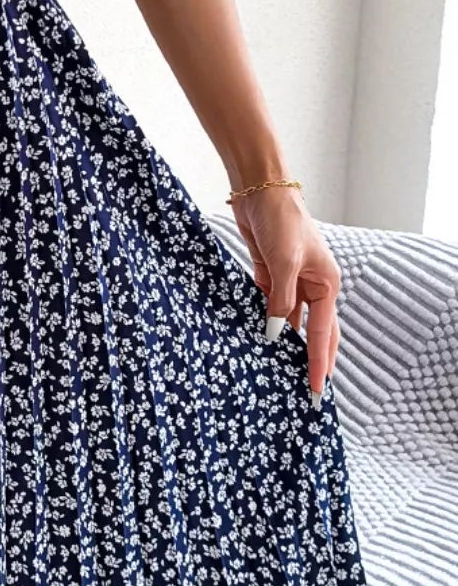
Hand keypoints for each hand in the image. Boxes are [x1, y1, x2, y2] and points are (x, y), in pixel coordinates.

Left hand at [230, 185, 339, 406]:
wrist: (260, 191)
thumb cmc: (281, 220)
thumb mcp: (283, 263)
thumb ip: (280, 301)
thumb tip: (274, 334)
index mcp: (326, 284)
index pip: (324, 333)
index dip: (319, 363)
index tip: (317, 391)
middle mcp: (312, 286)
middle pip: (315, 333)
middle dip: (312, 362)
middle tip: (308, 394)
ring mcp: (290, 282)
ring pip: (290, 322)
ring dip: (285, 345)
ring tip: (280, 374)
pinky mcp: (269, 277)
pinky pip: (269, 308)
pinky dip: (265, 324)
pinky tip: (258, 342)